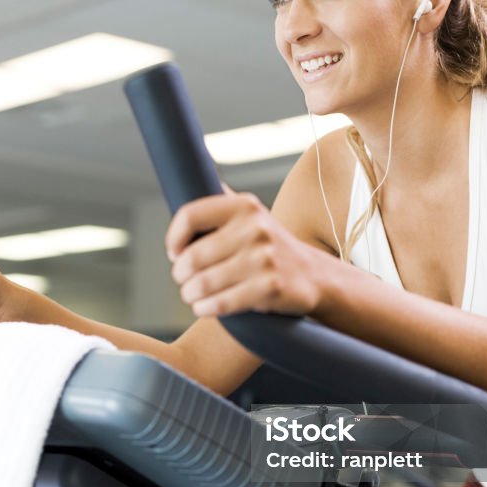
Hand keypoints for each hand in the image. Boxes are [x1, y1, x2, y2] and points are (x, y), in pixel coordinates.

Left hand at [165, 192, 322, 317]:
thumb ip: (222, 200)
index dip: (174, 238)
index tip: (174, 252)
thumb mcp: (251, 216)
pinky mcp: (270, 287)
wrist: (312, 274)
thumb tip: (189, 178)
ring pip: (203, 283)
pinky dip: (205, 308)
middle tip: (184, 280)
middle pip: (193, 256)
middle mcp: (255, 228)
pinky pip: (222, 302)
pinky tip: (204, 307)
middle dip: (180, 274)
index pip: (190, 215)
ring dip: (190, 294)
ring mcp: (264, 258)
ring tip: (192, 295)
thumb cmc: (268, 247)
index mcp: (245, 206)